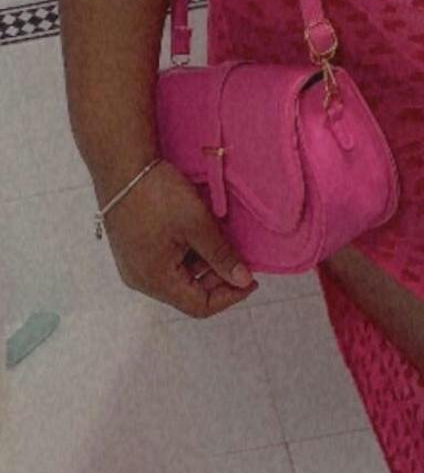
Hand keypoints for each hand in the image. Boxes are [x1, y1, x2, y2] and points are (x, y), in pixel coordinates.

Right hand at [101, 159, 258, 317]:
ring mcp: (135, 266)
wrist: (122, 166)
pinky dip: (187, 255)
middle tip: (239, 256)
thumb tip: (243, 281)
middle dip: (217, 278)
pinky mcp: (132, 250)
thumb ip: (221, 255)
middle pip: (188, 293)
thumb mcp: (197, 223)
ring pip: (178, 277)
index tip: (251, 280)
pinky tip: (199, 234)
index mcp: (157, 281)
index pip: (200, 307)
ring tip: (222, 241)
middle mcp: (142, 281)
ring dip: (203, 264)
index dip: (229, 296)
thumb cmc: (158, 195)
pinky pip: (166, 263)